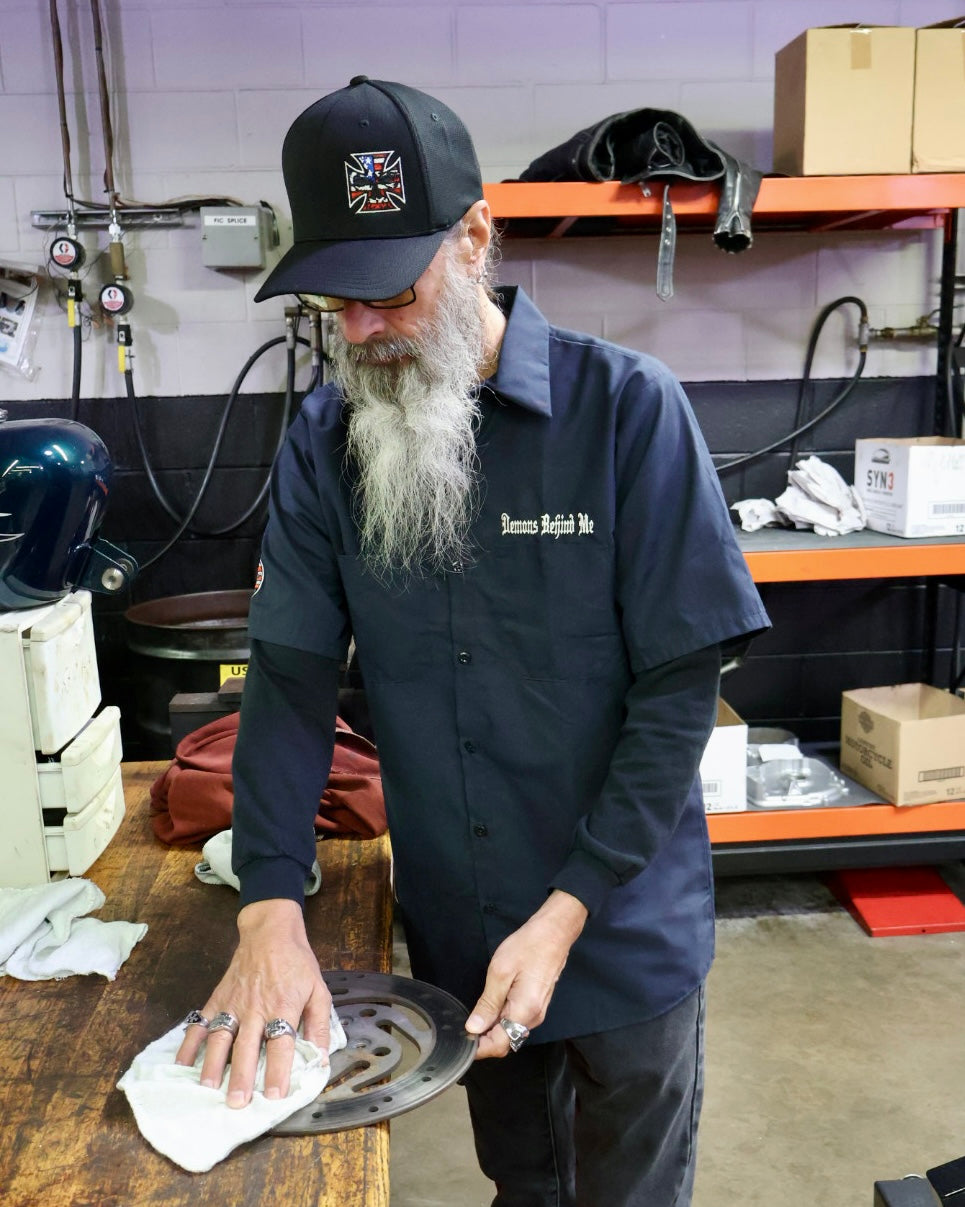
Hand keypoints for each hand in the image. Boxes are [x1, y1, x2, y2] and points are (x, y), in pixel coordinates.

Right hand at [174, 898, 332, 1107]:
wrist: (270, 931)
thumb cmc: (297, 963)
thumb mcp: (318, 990)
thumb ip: (320, 1025)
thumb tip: (319, 1058)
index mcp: (283, 1006)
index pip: (281, 1044)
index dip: (278, 1070)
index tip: (274, 1095)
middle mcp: (256, 1008)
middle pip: (247, 1047)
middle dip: (241, 1076)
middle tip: (236, 1103)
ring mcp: (233, 1003)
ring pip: (220, 1037)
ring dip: (212, 1064)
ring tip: (207, 1089)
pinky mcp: (217, 997)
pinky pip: (200, 1021)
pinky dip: (189, 1042)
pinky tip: (181, 1063)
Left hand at [465, 890, 587, 1059]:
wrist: (554, 933)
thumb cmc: (527, 947)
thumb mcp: (500, 972)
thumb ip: (488, 1004)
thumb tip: (473, 1029)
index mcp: (524, 1012)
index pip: (499, 1045)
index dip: (479, 1048)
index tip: (461, 1040)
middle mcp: (533, 1018)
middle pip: (505, 1041)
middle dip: (484, 1040)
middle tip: (463, 1027)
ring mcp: (537, 1012)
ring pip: (510, 1032)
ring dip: (492, 1030)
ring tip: (474, 1016)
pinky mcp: (536, 1004)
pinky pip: (516, 1021)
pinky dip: (501, 1020)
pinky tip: (490, 1007)